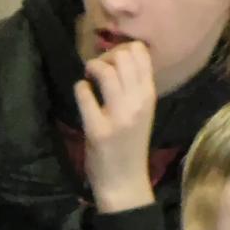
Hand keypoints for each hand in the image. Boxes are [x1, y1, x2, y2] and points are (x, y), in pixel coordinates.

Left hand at [74, 41, 156, 213]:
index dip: (122, 48)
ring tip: (88, 75)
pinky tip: (81, 92)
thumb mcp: (141, 112)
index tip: (111, 58)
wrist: (125, 181)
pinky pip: (85, 95)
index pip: (141, 54)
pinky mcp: (97, 129)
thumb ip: (134, 88)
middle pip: (123, 57)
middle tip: (97, 67)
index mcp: (149, 96)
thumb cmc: (130, 145)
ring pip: (105, 72)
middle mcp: (137, 103)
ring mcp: (118, 116)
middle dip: (105, 55)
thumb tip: (120, 57)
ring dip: (92, 67)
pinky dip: (80, 88)